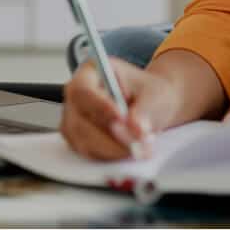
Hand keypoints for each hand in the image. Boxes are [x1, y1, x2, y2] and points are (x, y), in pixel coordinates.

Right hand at [60, 57, 180, 160]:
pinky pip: (90, 153)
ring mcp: (75, 120)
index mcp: (90, 72)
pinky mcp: (80, 140)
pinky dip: (111, 156)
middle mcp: (77, 96)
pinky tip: (130, 151)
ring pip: (84, 141)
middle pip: (79, 121)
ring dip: (113, 149)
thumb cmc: (148, 92)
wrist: (151, 106)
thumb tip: (134, 127)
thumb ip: (144, 110)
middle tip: (137, 142)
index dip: (100, 107)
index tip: (122, 118)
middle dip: (110, 135)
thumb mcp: (154, 94)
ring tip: (140, 147)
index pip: (83, 91)